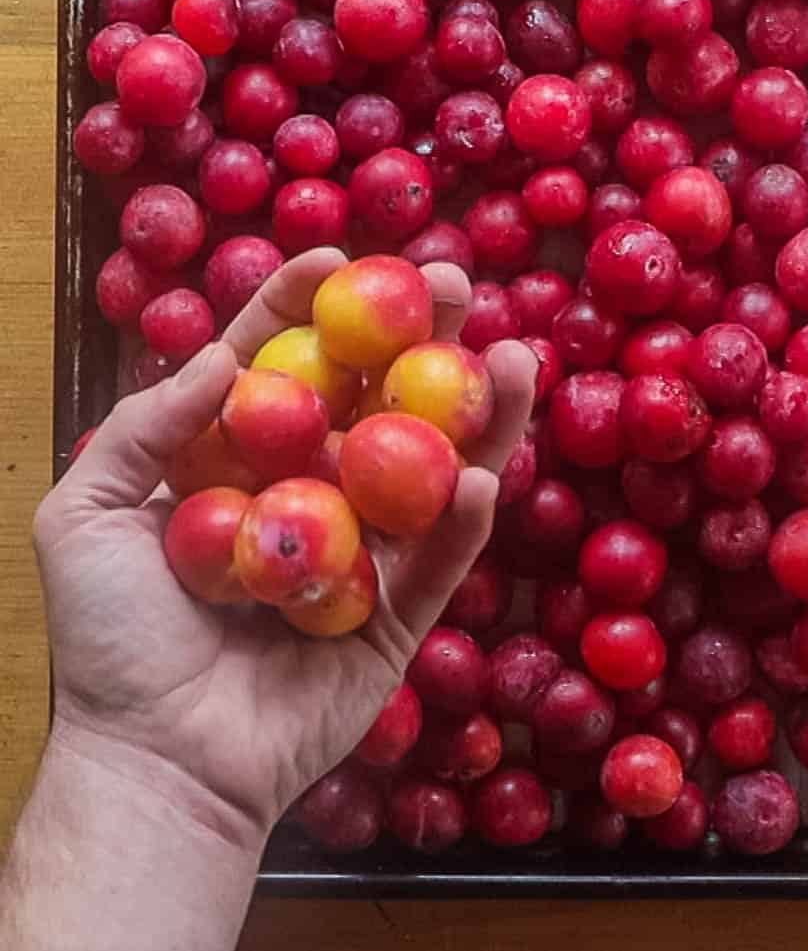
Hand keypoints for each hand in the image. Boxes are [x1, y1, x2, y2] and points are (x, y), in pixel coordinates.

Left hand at [34, 248, 535, 849]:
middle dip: (417, 336)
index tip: (339, 256)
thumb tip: (220, 358)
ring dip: (474, 411)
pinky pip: (438, 558)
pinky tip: (481, 470)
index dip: (306, 305)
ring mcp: (358, 550)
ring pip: (425, 466)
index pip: (278, 363)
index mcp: (234, 460)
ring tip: (513, 356)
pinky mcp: (395, 614)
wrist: (156, 760)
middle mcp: (305, 491)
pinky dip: (463, 517)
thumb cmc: (111, 642)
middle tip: (456, 287)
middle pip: (371, 397)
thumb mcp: (83, 515)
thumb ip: (144, 426)